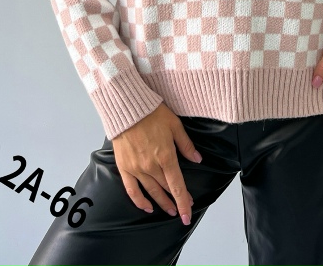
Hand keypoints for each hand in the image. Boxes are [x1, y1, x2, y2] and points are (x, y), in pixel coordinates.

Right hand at [111, 102, 202, 225]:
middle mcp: (151, 166)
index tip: (188, 213)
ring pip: (151, 192)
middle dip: (176, 200)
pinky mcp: (124, 168)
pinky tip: (147, 207)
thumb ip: (186, 145)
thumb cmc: (152, 113)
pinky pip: (132, 190)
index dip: (184, 201)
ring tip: (170, 210)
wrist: (127, 108)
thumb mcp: (175, 125)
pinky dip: (139, 201)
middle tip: (183, 207)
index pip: (177, 185)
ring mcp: (137, 168)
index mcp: (166, 156)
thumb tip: (197, 159)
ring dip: (162, 203)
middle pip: (166, 189)